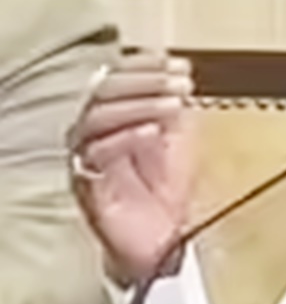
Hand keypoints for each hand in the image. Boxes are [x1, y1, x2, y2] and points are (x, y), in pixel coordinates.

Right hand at [70, 51, 194, 285]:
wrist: (162, 238)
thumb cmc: (169, 187)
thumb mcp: (180, 139)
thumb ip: (175, 107)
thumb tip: (179, 74)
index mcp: (115, 113)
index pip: (120, 75)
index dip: (148, 65)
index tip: (182, 66)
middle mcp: (93, 128)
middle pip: (104, 90)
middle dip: (147, 81)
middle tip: (182, 83)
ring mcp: (85, 154)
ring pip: (97, 116)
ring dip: (139, 104)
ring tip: (175, 104)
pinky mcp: (84, 182)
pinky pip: (94, 153)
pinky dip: (125, 137)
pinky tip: (152, 132)